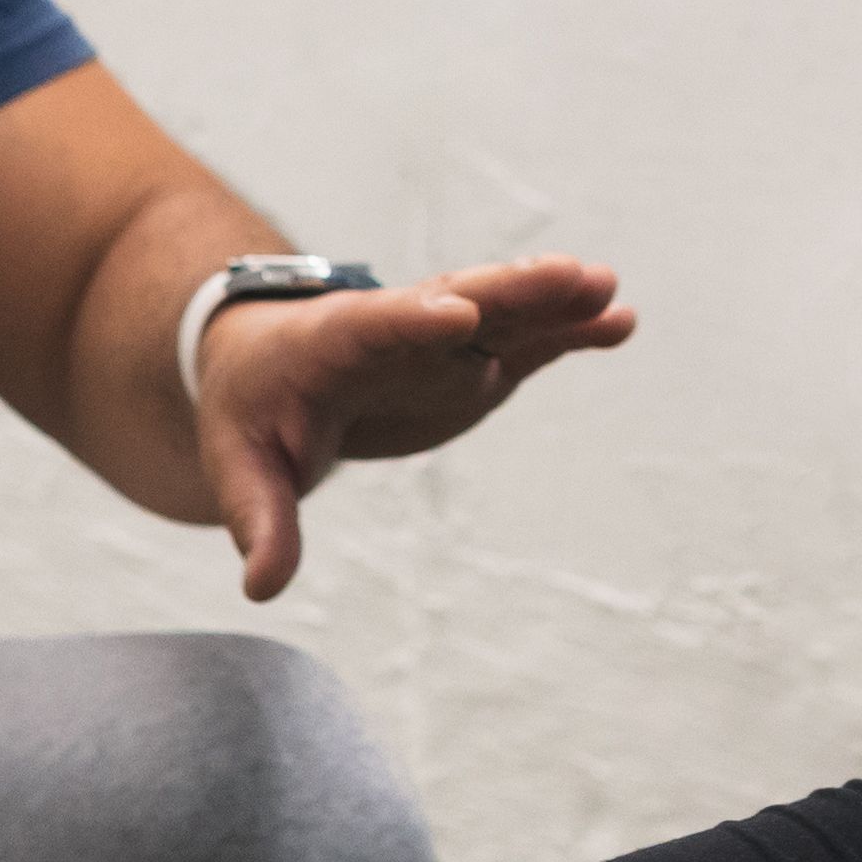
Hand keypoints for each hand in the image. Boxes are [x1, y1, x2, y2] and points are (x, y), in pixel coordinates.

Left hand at [191, 257, 634, 599]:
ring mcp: (445, 342)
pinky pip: (528, 342)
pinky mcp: (475, 363)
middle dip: (510, 290)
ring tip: (606, 287)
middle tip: (568, 275)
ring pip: (503, 312)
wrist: (274, 368)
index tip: (460, 314)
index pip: (375, 324)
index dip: (416, 319)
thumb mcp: (241, 467)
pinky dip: (570, 331)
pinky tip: (620, 321)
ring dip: (553, 300)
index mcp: (334, 342)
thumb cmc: (253, 410)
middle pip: (458, 298)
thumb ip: (261, 520)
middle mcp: (400, 327)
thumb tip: (262, 586)